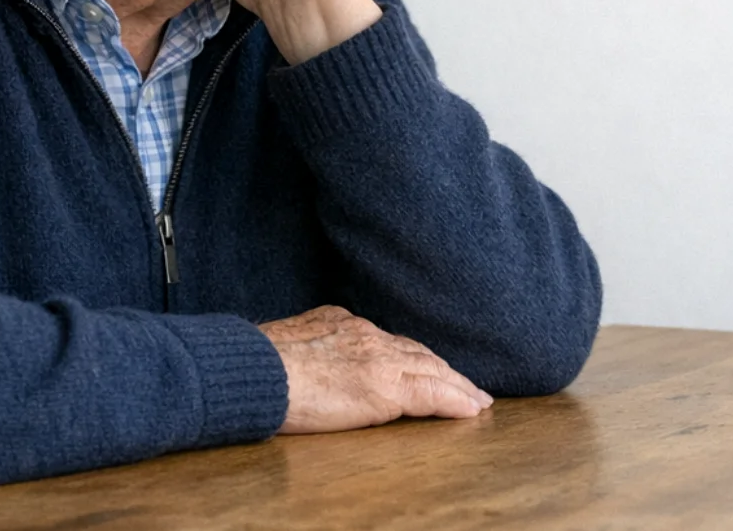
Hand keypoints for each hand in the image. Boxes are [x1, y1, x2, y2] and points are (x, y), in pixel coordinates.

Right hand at [260, 305, 491, 433]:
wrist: (255, 372)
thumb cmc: (255, 366)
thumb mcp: (286, 342)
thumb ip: (310, 346)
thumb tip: (311, 358)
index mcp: (342, 323)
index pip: (388, 342)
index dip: (411, 356)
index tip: (424, 367)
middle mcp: (366, 335)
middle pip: (417, 353)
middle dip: (442, 369)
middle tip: (465, 385)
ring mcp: (379, 359)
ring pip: (432, 371)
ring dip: (458, 386)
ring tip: (477, 400)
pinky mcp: (385, 388)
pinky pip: (432, 394)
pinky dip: (455, 401)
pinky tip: (471, 410)